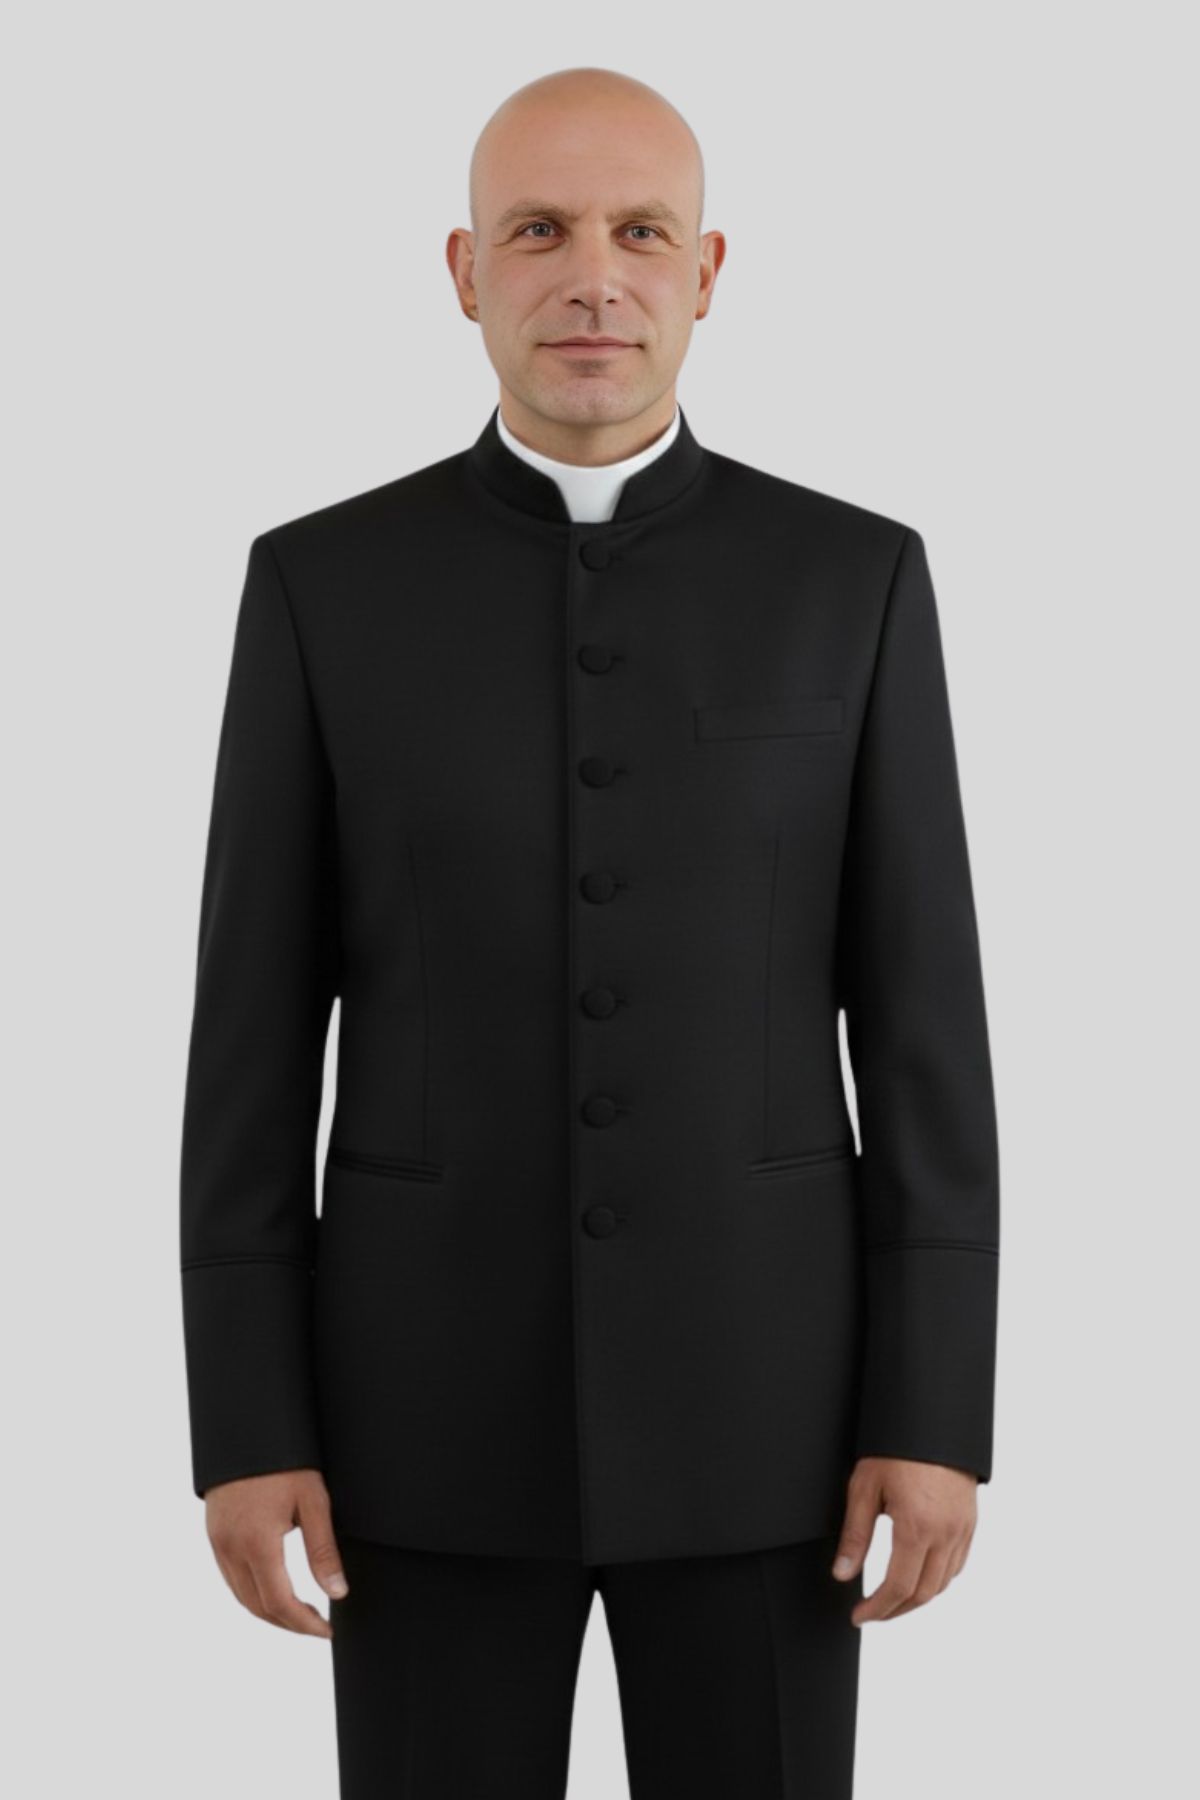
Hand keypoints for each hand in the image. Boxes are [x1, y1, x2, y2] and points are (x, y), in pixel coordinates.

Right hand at [204, 1468, 348, 1636]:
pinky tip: (273, 1589)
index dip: (304, 1624)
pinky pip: (231, 1578)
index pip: (279, 1603)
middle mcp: (231, 1548)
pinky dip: (252, 1593)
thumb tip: (337, 1593)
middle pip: (257, 1607)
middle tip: (317, 1626)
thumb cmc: (286, 1461)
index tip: (327, 1630)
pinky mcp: (214, 1534)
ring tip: (300, 1612)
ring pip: (241, 1596)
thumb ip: (323, 1551)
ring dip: (269, 1612)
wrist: (249, 1427)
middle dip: (288, 1624)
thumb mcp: (313, 1501)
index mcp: (257, 1543)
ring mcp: (218, 1542)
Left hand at [831, 1456, 977, 1624]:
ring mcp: (962, 1530)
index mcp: (917, 1528)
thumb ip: (855, 1536)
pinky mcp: (969, 1522)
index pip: (898, 1587)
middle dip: (895, 1610)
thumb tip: (842, 1575)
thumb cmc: (895, 1449)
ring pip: (943, 1583)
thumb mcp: (865, 1487)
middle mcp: (945, 1534)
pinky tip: (919, 1577)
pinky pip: (957, 1565)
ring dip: (916, 1598)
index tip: (859, 1616)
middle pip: (923, 1594)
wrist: (932, 1419)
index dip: (877, 1609)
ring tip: (891, 1600)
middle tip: (871, 1613)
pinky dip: (937, 1580)